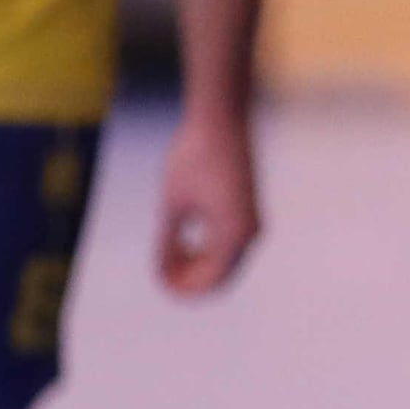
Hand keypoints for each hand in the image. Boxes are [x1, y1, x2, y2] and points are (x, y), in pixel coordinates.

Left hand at [158, 110, 263, 296]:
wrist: (221, 119)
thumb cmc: (193, 157)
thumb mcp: (173, 203)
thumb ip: (167, 241)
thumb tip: (161, 272)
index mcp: (233, 234)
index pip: (210, 281)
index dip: (182, 289)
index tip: (157, 284)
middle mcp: (250, 233)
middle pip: (219, 276)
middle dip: (189, 280)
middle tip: (158, 275)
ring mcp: (251, 222)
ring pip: (224, 262)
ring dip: (196, 267)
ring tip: (165, 258)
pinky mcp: (247, 211)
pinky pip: (228, 245)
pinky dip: (205, 251)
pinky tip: (181, 242)